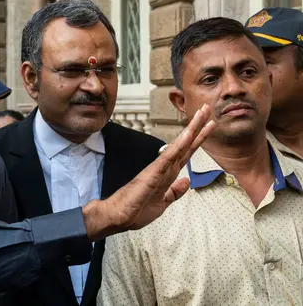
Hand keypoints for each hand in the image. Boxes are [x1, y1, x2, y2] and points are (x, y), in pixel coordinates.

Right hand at [83, 104, 214, 240]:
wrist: (117, 216)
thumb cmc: (135, 210)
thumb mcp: (162, 203)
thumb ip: (174, 192)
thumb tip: (187, 180)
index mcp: (168, 174)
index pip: (187, 153)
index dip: (198, 139)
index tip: (208, 125)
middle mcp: (165, 167)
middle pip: (186, 144)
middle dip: (198, 126)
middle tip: (207, 109)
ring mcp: (159, 168)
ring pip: (180, 145)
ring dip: (192, 129)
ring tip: (202, 113)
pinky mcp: (154, 172)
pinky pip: (170, 156)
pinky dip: (180, 144)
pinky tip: (188, 133)